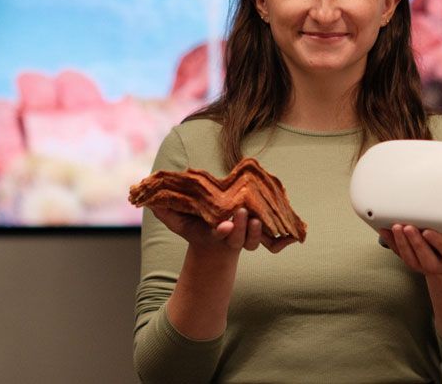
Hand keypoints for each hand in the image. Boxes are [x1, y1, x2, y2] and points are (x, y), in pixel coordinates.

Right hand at [151, 206, 295, 254]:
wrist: (219, 236)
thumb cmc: (199, 225)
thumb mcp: (181, 221)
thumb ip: (166, 212)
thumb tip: (149, 201)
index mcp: (218, 233)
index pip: (222, 234)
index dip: (225, 231)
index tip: (225, 226)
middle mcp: (235, 237)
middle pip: (241, 238)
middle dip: (243, 229)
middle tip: (243, 215)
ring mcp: (249, 237)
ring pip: (256, 238)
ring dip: (258, 230)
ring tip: (259, 218)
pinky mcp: (262, 233)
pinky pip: (275, 240)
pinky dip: (284, 241)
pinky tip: (293, 237)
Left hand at [379, 224, 441, 275]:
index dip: (438, 242)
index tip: (428, 232)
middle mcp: (438, 264)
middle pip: (426, 257)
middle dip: (416, 242)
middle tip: (409, 228)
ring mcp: (422, 266)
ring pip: (410, 257)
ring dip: (401, 241)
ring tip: (396, 228)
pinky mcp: (410, 262)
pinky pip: (399, 253)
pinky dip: (391, 241)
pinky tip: (385, 231)